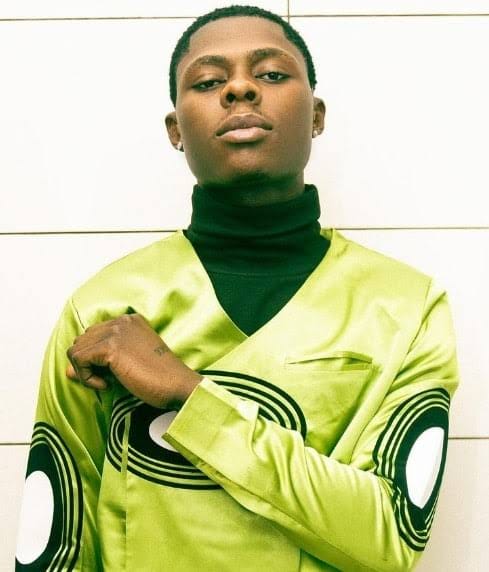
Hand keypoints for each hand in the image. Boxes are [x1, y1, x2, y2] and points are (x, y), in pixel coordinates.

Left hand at [66, 313, 202, 407]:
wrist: (177, 385)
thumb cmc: (158, 378)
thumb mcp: (125, 366)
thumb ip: (98, 362)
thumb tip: (67, 370)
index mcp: (130, 320)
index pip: (93, 335)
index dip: (95, 358)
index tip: (111, 375)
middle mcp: (122, 320)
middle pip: (82, 340)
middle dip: (88, 364)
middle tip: (107, 380)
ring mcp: (116, 331)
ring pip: (76, 350)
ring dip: (86, 372)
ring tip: (106, 383)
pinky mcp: (111, 347)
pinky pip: (79, 360)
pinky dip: (87, 378)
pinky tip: (106, 385)